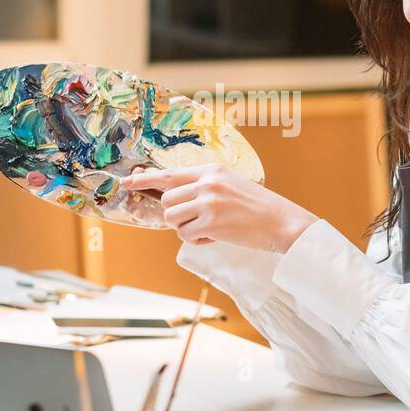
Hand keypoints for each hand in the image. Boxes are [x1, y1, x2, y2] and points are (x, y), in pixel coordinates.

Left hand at [121, 164, 318, 252]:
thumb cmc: (257, 207)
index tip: (128, 181)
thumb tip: (173, 197)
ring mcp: (209, 203)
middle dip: (176, 215)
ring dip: (185, 228)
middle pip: (167, 201)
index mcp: (211, 170)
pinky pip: (186, 235)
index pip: (169, 174)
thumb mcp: (230, 184)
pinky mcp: (212, 224)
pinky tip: (216, 236)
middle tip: (196, 221)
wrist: (281, 221)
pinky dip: (197, 240)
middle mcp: (207, 183)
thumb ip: (204, 186)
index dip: (145, 178)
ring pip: (173, 219)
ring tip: (208, 228)